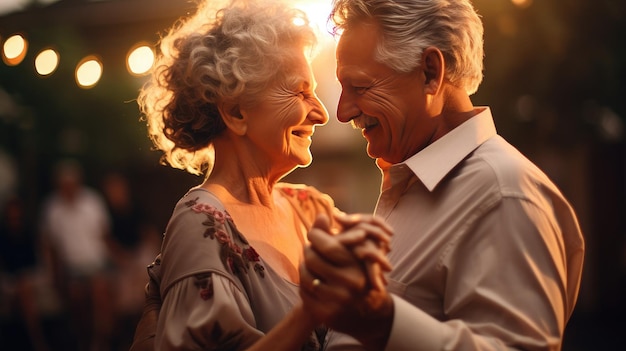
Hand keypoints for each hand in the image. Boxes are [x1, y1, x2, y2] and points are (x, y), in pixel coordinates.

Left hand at [299, 214, 393, 348]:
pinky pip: (303, 292)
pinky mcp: (326, 314)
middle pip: (312, 258)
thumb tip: (320, 215)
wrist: (371, 314)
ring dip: (303, 267)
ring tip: (308, 264)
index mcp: (357, 265)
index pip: (328, 245)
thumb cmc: (360, 275)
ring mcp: (337, 301)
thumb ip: (335, 235)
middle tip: (309, 249)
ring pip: (305, 275)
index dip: (315, 236)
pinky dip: (304, 285)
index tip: (313, 234)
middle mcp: (349, 283)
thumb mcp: (354, 254)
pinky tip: (311, 282)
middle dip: (307, 251)